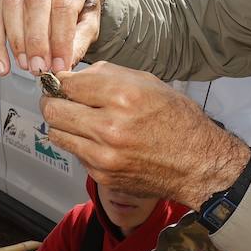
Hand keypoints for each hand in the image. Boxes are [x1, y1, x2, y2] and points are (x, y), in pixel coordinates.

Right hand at [0, 0, 102, 76]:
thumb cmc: (83, 8)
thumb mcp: (91, 24)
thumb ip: (79, 42)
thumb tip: (62, 65)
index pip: (63, 5)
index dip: (60, 39)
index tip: (60, 65)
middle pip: (35, 3)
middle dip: (36, 41)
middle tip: (40, 67)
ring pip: (12, 6)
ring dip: (16, 42)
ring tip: (26, 65)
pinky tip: (1, 64)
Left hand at [41, 62, 250, 207]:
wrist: (198, 163)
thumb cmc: (177, 119)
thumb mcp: (148, 83)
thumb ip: (107, 75)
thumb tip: (74, 76)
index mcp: (122, 95)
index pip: (66, 84)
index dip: (60, 81)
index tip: (60, 83)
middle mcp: (109, 126)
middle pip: (53, 110)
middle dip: (53, 101)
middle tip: (60, 100)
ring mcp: (103, 155)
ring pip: (56, 133)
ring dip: (63, 124)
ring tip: (78, 120)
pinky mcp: (102, 175)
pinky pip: (75, 153)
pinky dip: (80, 144)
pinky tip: (98, 140)